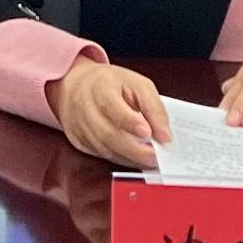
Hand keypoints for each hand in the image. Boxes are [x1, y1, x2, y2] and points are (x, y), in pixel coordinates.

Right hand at [47, 58, 171, 169]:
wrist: (77, 85)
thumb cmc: (110, 83)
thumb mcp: (137, 84)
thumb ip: (153, 107)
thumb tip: (165, 135)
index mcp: (100, 86)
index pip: (111, 106)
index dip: (130, 122)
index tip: (148, 133)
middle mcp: (84, 106)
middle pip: (107, 134)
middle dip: (135, 150)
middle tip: (155, 156)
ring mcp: (78, 125)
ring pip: (104, 149)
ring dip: (129, 157)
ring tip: (148, 158)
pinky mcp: (77, 140)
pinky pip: (100, 155)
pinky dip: (120, 159)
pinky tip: (133, 157)